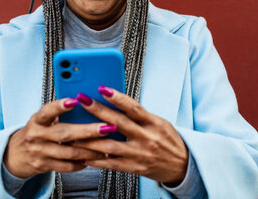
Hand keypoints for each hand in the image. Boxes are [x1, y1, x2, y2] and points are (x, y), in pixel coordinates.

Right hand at [3, 98, 114, 177]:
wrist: (14, 155)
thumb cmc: (36, 132)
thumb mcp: (42, 119)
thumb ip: (58, 113)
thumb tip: (84, 101)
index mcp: (37, 120)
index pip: (48, 111)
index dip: (60, 106)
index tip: (75, 100)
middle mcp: (37, 135)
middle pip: (65, 133)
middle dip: (88, 131)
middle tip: (107, 128)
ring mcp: (40, 152)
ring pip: (69, 152)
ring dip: (91, 151)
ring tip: (107, 148)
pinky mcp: (44, 166)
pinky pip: (66, 166)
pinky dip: (82, 163)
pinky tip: (93, 159)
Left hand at [72, 88, 188, 184]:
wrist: (183, 166)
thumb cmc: (168, 140)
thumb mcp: (159, 122)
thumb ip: (139, 115)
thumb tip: (115, 101)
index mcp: (154, 123)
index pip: (134, 107)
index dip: (118, 97)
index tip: (102, 88)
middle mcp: (147, 138)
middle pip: (118, 123)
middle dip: (98, 111)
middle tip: (82, 100)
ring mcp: (140, 154)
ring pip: (110, 146)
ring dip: (90, 139)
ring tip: (73, 131)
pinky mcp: (135, 169)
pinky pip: (111, 164)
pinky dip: (96, 160)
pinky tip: (83, 155)